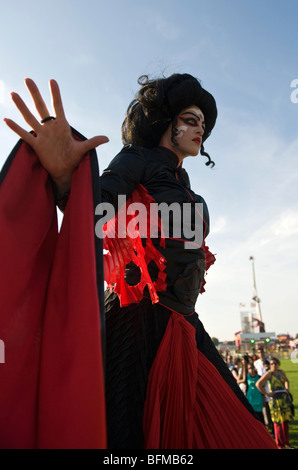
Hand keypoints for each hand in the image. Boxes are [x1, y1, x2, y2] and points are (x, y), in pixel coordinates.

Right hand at [4, 79, 108, 194]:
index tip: (52, 80)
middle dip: (35, 93)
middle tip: (28, 79)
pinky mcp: (36, 145)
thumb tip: (107, 138)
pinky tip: (6, 119)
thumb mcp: (83, 149)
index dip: (55, 94)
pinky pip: (24, 135)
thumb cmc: (73, 158)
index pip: (58, 106)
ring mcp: (42, 135)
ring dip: (21, 106)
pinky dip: (16, 128)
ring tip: (13, 94)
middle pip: (41, 107)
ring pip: (30, 118)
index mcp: (62, 126)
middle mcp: (50, 128)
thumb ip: (93, 142)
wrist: (64, 171)